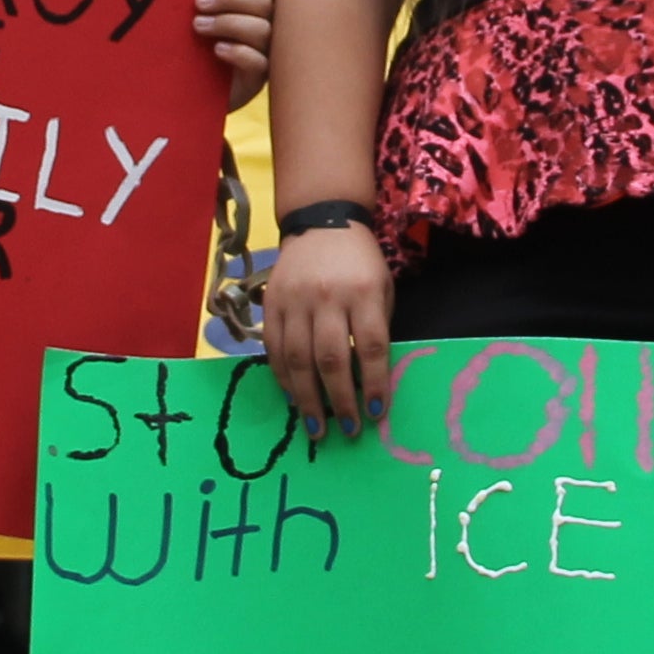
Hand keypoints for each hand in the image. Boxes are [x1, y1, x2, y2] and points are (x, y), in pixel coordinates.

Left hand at [193, 0, 271, 109]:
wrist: (188, 93)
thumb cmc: (197, 51)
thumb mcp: (205, 20)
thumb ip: (211, 2)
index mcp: (262, 13)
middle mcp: (271, 33)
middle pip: (266, 4)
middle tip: (199, 3)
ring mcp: (267, 58)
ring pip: (263, 31)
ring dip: (228, 22)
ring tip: (199, 26)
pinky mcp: (257, 82)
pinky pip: (259, 63)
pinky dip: (238, 51)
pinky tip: (217, 49)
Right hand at [264, 221, 393, 441]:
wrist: (321, 223)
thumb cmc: (360, 262)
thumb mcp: (382, 287)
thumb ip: (376, 328)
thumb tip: (368, 380)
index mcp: (364, 292)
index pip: (370, 346)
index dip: (374, 383)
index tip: (376, 414)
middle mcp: (327, 297)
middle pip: (331, 358)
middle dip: (340, 400)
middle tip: (348, 430)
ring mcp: (295, 300)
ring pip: (298, 358)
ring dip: (308, 398)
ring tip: (317, 427)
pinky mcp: (271, 303)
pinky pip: (275, 348)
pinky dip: (283, 377)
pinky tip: (293, 398)